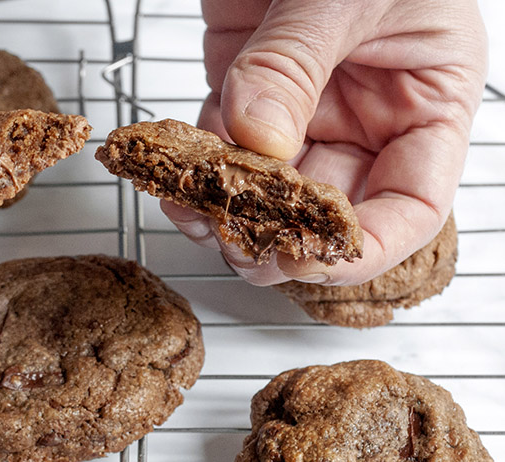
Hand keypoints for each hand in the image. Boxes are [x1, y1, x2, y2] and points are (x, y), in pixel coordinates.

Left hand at [168, 0, 486, 285]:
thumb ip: (296, 64)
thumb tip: (257, 139)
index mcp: (424, 99)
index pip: (409, 205)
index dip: (362, 247)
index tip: (305, 258)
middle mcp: (366, 114)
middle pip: (326, 206)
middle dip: (277, 235)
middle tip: (233, 244)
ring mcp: (304, 103)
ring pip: (267, 185)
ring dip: (226, 207)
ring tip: (192, 211)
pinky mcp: (250, 85)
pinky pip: (222, 142)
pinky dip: (197, 162)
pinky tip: (176, 173)